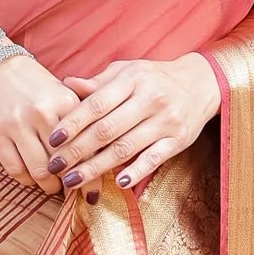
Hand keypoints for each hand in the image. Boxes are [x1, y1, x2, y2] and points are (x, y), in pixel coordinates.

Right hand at [0, 53, 81, 193]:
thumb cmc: (38, 89)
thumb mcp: (65, 96)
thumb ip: (85, 122)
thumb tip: (105, 159)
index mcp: (65, 102)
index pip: (85, 147)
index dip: (91, 176)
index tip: (93, 194)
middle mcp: (42, 112)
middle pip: (63, 163)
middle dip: (69, 183)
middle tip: (71, 188)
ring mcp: (17, 123)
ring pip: (39, 171)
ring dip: (48, 185)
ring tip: (52, 185)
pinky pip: (15, 169)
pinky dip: (26, 180)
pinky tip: (31, 177)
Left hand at [46, 55, 221, 199]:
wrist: (201, 84)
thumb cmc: (154, 78)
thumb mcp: (127, 72)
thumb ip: (98, 83)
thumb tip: (66, 84)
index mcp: (132, 79)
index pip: (96, 104)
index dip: (73, 123)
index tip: (52, 139)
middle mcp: (150, 99)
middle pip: (107, 130)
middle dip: (77, 151)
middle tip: (55, 166)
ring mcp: (166, 121)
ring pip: (126, 148)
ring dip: (97, 167)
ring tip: (73, 181)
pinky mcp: (179, 140)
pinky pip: (154, 158)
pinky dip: (136, 171)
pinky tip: (118, 183)